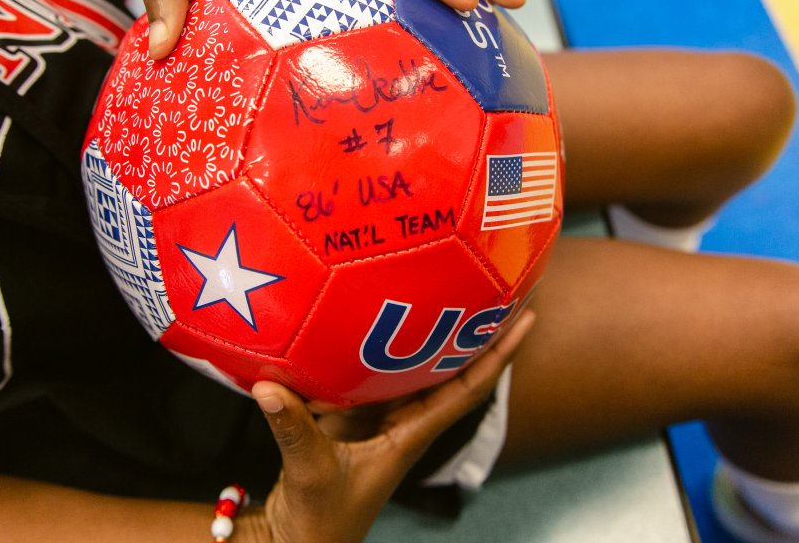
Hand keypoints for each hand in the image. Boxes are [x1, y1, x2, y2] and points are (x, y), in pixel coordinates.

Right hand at [246, 310, 534, 542]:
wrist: (299, 542)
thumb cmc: (320, 521)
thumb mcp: (311, 472)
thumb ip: (294, 428)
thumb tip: (272, 385)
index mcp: (412, 436)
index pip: (468, 389)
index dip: (499, 354)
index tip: (526, 318)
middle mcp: (402, 421)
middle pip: (448, 367)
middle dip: (473, 329)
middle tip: (492, 282)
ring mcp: (376, 418)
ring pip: (409, 366)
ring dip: (426, 332)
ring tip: (443, 286)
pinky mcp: (347, 416)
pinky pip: (365, 373)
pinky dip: (367, 347)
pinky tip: (364, 317)